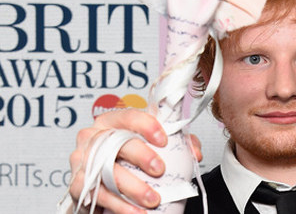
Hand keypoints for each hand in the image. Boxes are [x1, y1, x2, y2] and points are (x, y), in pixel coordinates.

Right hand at [68, 109, 203, 213]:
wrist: (105, 187)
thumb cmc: (129, 161)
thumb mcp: (153, 147)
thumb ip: (177, 144)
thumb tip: (194, 152)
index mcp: (112, 122)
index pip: (128, 116)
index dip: (147, 126)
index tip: (164, 140)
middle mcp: (93, 136)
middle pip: (118, 142)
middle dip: (142, 156)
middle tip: (160, 170)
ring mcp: (82, 159)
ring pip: (108, 170)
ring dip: (133, 187)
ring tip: (153, 199)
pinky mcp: (77, 183)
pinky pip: (99, 194)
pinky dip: (120, 205)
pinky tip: (136, 212)